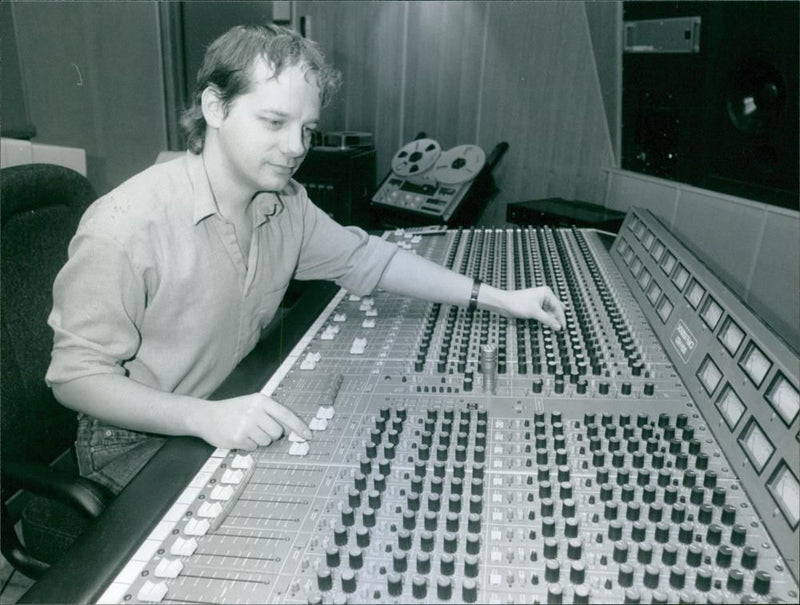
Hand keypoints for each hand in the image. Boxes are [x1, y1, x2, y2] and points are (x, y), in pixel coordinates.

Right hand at [192, 393, 311, 450]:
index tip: (308, 435)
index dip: (299, 426)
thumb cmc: (233, 410)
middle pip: (278, 432)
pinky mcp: (238, 438)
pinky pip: (254, 447)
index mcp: (261, 400)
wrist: (206, 416)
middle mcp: (254, 411)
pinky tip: (239, 436)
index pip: (285, 414)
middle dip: (271, 434)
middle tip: (258, 428)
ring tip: (247, 431)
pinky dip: (249, 445)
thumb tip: (291, 430)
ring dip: (259, 440)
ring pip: (267, 441)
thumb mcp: (252, 403)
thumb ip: (270, 412)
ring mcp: (246, 425)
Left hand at [500, 286, 566, 329]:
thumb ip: (548, 320)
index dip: (561, 318)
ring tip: (553, 328)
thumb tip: (558, 327)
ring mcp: (540, 302)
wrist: (503, 304)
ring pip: (550, 313)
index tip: (563, 327)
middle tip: (560, 328)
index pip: (558, 307)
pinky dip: (545, 320)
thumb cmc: (517, 303)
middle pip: (556, 309)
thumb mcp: (535, 312)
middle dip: (557, 318)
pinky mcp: (534, 307)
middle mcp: (544, 296)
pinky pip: (544, 314)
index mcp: (546, 293)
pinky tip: (546, 325)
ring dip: (551, 320)